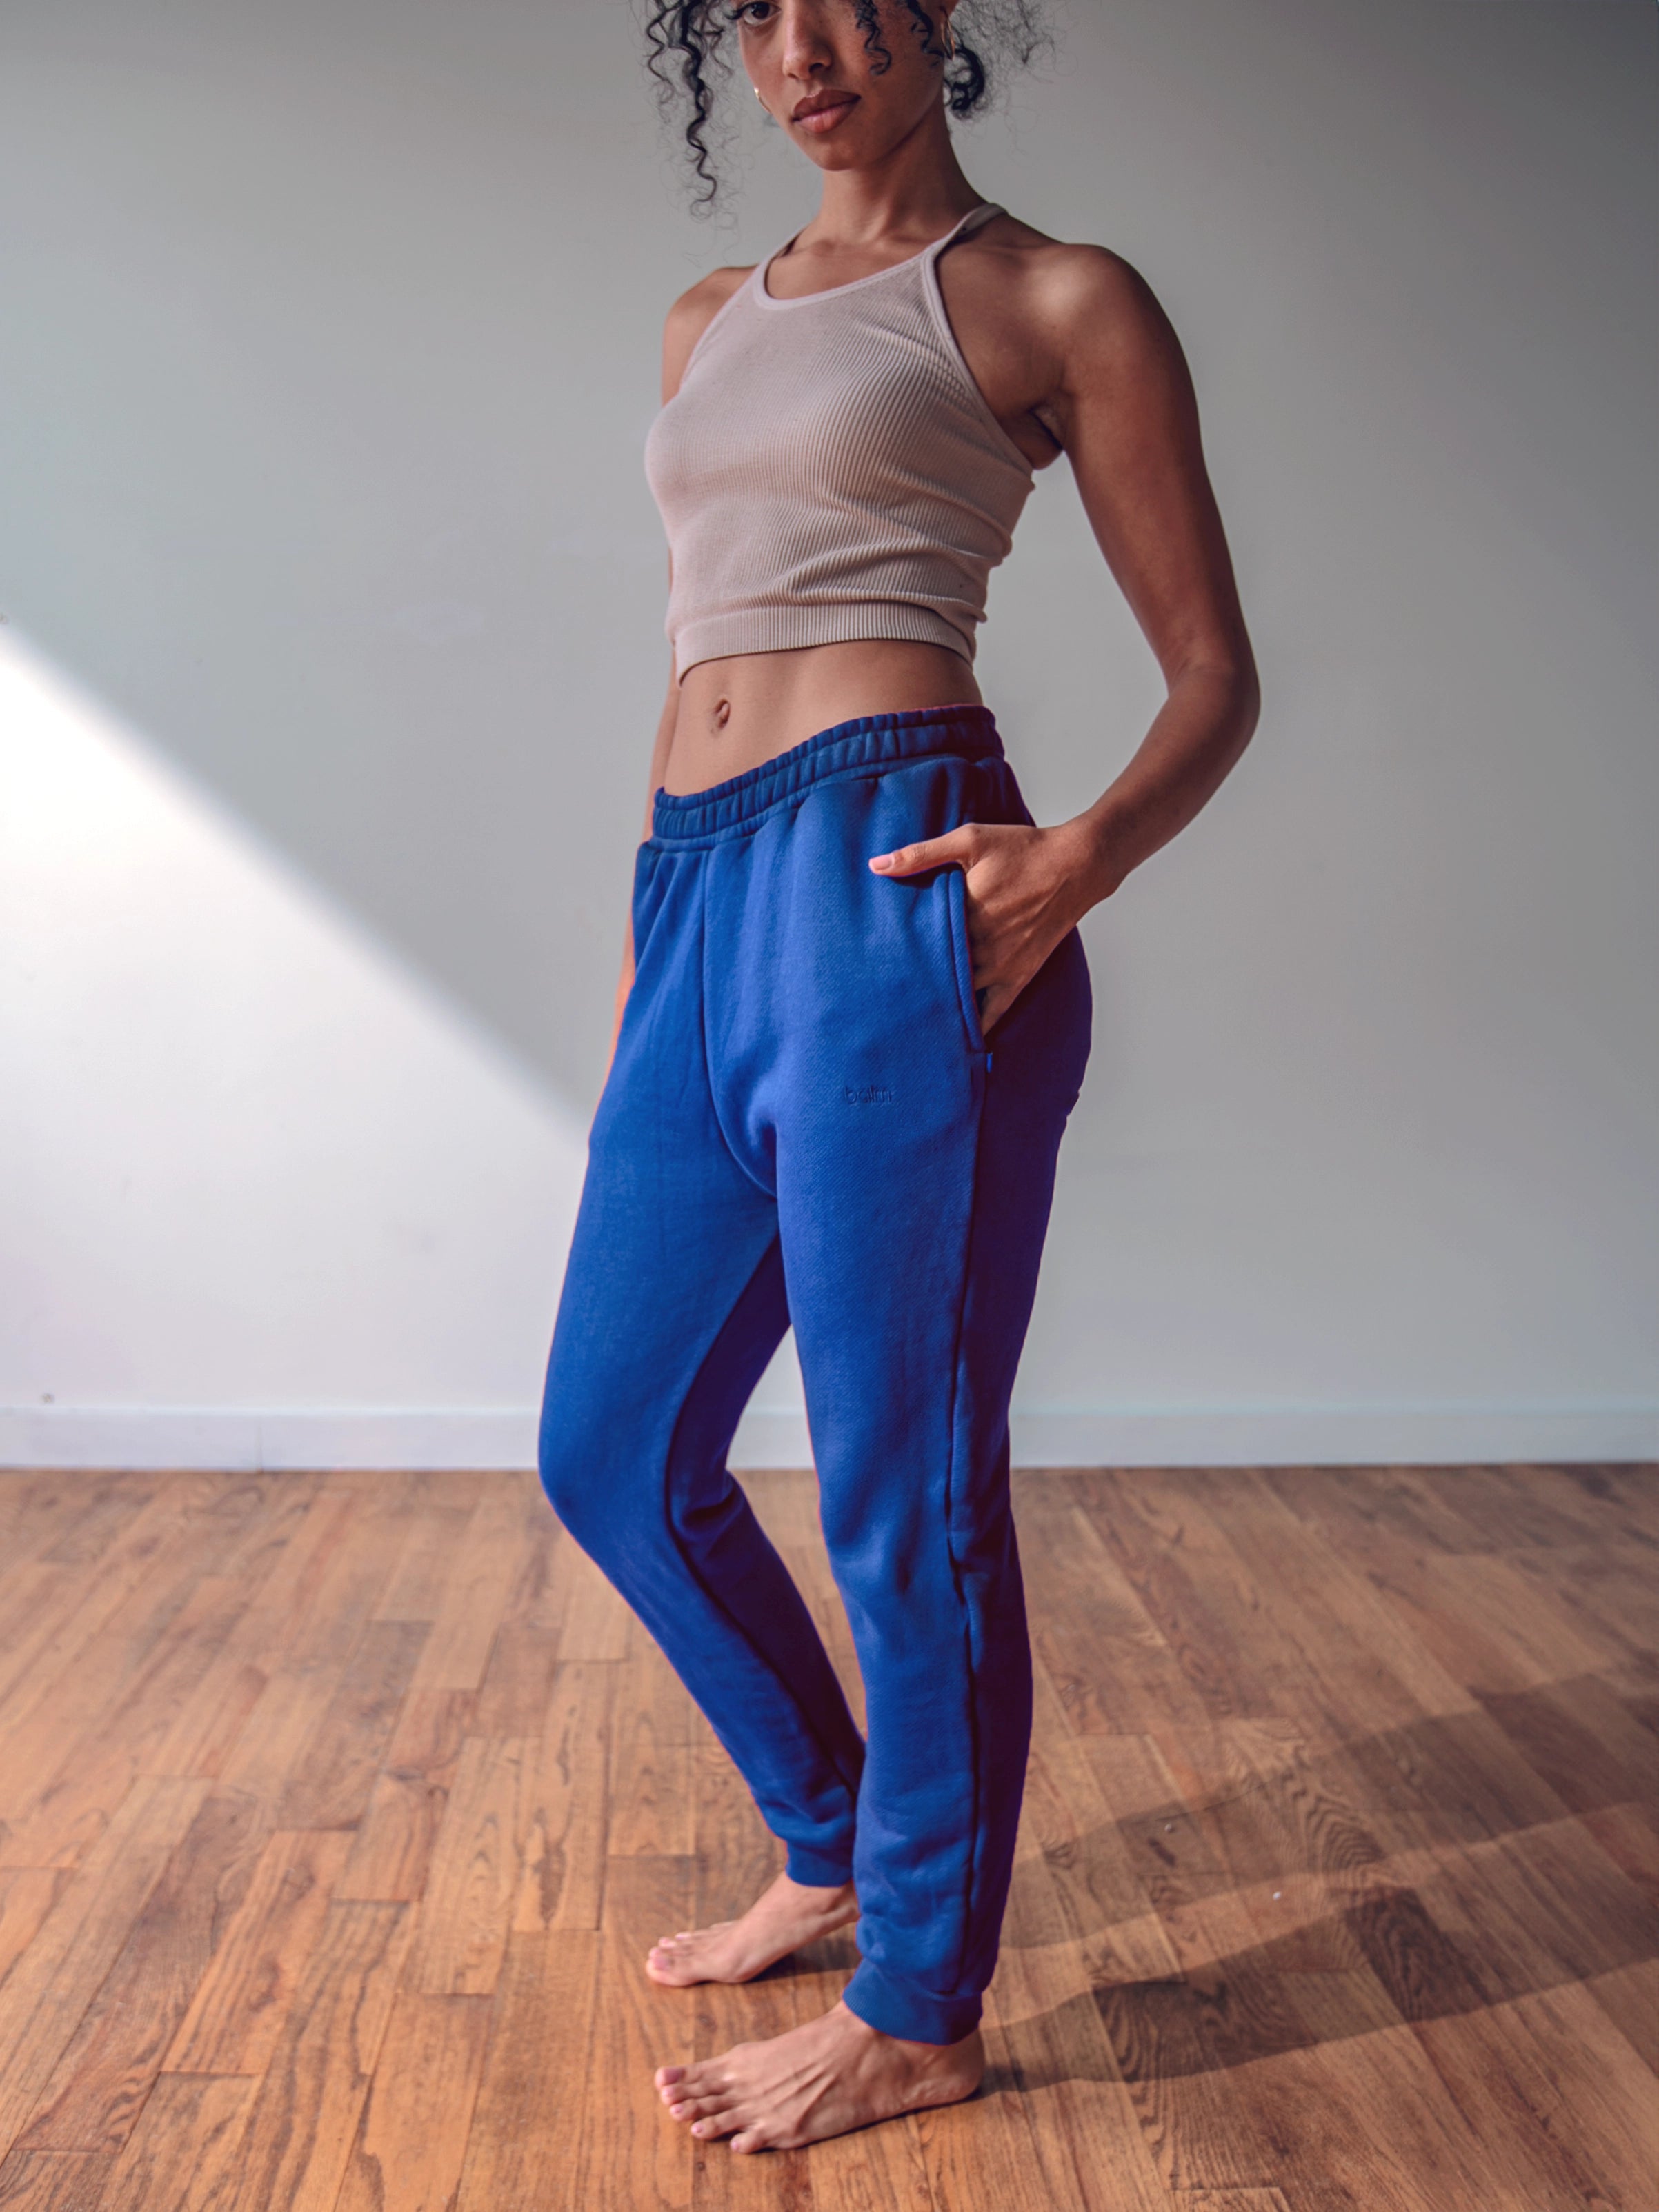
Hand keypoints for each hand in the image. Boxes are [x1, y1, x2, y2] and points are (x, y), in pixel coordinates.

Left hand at [870, 819, 1097, 1035]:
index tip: (868, 964)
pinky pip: (993, 1011)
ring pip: (960, 997)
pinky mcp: (1018, 976)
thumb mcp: (970, 840)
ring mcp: (1001, 966)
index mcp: (965, 913)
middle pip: (936, 973)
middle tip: (877, 999)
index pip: (919, 942)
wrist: (1075, 865)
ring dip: (936, 1007)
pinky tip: (954, 1041)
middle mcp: (982, 946)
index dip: (893, 953)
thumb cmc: (1023, 849)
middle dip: (909, 984)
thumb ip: (921, 854)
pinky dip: (974, 1027)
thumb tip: (876, 865)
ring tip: (905, 1023)